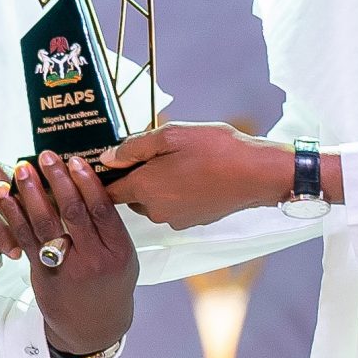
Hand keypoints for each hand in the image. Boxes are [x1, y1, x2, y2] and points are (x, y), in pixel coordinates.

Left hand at [0, 152, 136, 357]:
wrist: (93, 326)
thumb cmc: (110, 284)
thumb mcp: (124, 256)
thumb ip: (108, 225)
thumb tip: (85, 181)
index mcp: (118, 252)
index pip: (102, 210)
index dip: (87, 182)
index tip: (74, 160)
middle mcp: (93, 260)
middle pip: (73, 213)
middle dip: (57, 180)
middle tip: (45, 156)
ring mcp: (66, 269)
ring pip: (46, 224)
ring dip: (31, 193)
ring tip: (22, 169)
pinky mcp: (42, 274)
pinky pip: (26, 240)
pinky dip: (14, 215)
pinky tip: (6, 196)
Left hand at [103, 122, 295, 229]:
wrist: (255, 174)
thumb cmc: (215, 150)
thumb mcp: (170, 135)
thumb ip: (134, 147)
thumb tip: (107, 158)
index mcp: (144, 187)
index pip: (107, 192)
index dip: (102, 179)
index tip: (101, 169)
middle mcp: (155, 210)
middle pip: (130, 196)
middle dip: (135, 178)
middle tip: (152, 155)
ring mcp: (174, 219)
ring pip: (152, 202)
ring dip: (157, 186)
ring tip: (177, 163)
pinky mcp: (192, 221)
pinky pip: (172, 207)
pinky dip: (176, 194)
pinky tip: (192, 176)